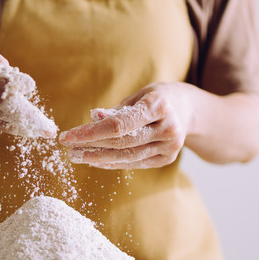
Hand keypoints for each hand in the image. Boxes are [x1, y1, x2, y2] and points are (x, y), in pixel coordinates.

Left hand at [58, 83, 192, 168]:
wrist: (190, 111)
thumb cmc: (158, 98)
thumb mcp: (139, 96)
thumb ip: (117, 110)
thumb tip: (93, 118)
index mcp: (159, 105)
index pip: (119, 124)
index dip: (91, 132)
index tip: (68, 136)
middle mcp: (167, 128)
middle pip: (121, 143)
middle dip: (91, 146)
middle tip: (69, 148)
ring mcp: (170, 147)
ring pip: (127, 156)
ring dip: (98, 158)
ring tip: (78, 156)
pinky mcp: (167, 159)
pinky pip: (135, 163)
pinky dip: (113, 163)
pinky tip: (96, 160)